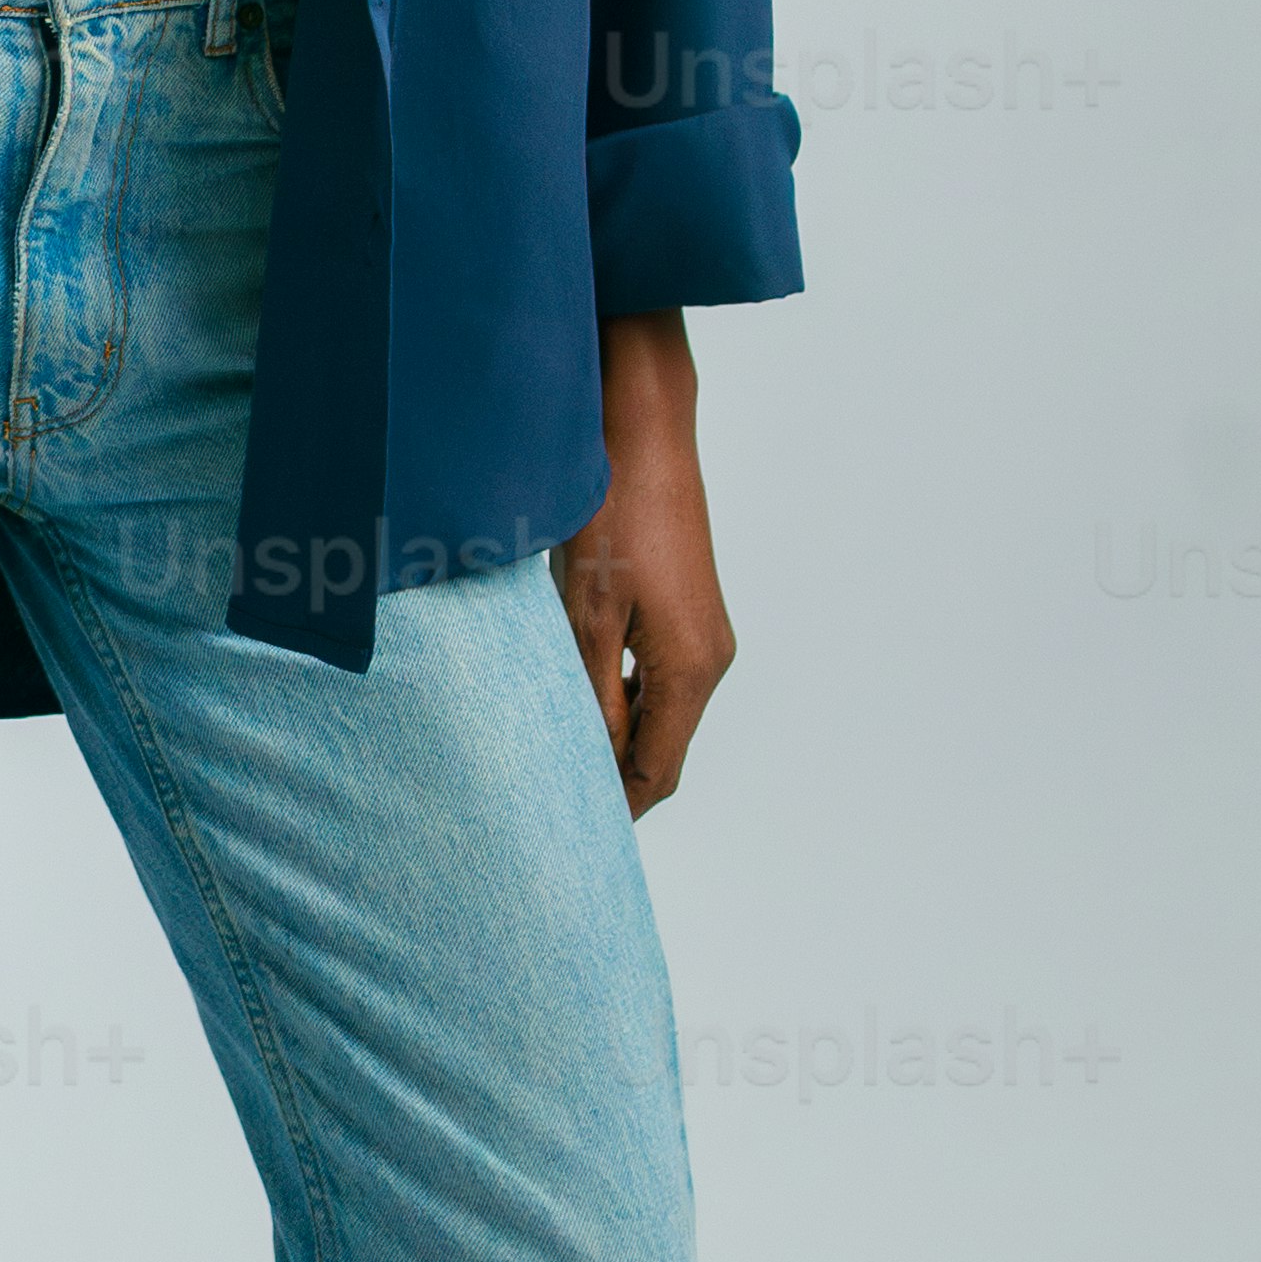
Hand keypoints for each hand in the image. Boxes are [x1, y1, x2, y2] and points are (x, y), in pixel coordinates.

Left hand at [549, 314, 733, 815]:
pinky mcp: (689, 609)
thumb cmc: (613, 515)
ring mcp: (704, 634)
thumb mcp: (587, 614)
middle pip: (661, 748)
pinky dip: (622, 696)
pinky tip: (577, 688)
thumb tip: (592, 762)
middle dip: (613, 776)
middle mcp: (709, 660)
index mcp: (691, 671)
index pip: (656, 772)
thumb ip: (594, 694)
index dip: (614, 806)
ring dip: (615, 733)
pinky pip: (658, 676)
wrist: (643, 432)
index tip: (567, 829)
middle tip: (550, 796)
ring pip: (658, 712)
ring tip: (554, 747)